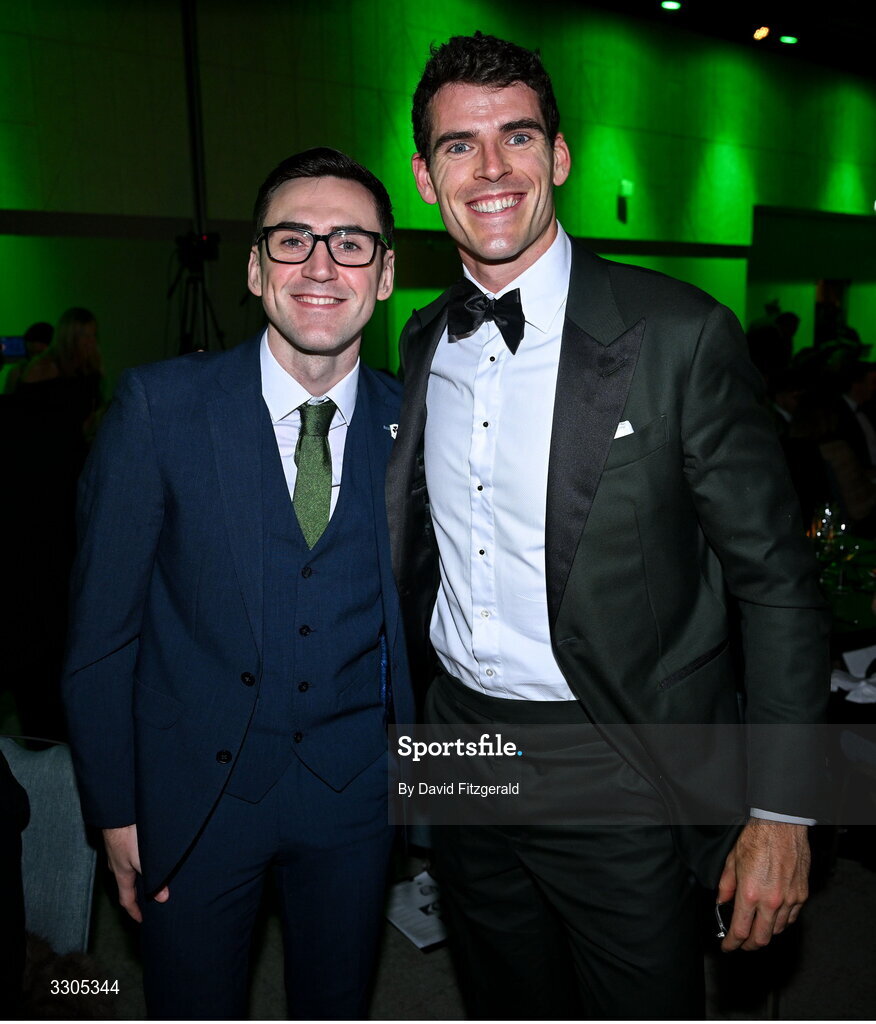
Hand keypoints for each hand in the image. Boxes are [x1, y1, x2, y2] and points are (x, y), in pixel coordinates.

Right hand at [102, 824, 169, 922]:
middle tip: (149, 899)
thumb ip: (154, 878)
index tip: (141, 920)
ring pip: (128, 869)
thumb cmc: (126, 836)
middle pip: (126, 885)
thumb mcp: (142, 860)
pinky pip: (129, 856)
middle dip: (137, 893)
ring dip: (139, 876)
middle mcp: (117, 866)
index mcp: (121, 875)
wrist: (117, 812)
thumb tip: (163, 898)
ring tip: (152, 877)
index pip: (126, 900)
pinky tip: (148, 855)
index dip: (134, 911)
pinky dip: (138, 861)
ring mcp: (117, 853)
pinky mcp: (121, 841)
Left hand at [717, 818, 809, 951]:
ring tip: (756, 929)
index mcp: (750, 893)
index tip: (727, 946)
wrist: (782, 826)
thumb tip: (722, 902)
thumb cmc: (757, 838)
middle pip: (761, 938)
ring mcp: (789, 900)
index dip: (732, 943)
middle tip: (741, 945)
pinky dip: (781, 922)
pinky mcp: (802, 895)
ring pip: (778, 930)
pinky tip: (773, 918)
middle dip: (749, 946)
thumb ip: (726, 886)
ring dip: (765, 934)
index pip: (740, 930)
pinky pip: (792, 918)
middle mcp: (771, 901)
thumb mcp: (732, 861)